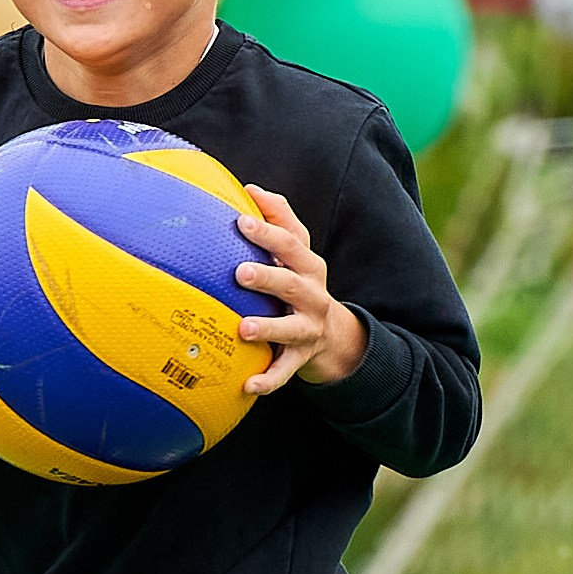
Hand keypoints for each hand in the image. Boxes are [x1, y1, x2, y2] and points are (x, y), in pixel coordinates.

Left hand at [234, 186, 367, 394]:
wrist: (334, 336)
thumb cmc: (301, 284)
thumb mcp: (298, 253)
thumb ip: (280, 219)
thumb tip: (250, 186)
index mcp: (308, 266)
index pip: (291, 244)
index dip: (268, 232)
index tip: (241, 220)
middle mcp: (313, 296)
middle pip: (292, 283)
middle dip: (268, 277)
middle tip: (239, 272)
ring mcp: (308, 329)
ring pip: (290, 329)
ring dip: (269, 328)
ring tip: (244, 329)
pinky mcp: (301, 358)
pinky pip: (285, 371)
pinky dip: (268, 381)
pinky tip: (247, 387)